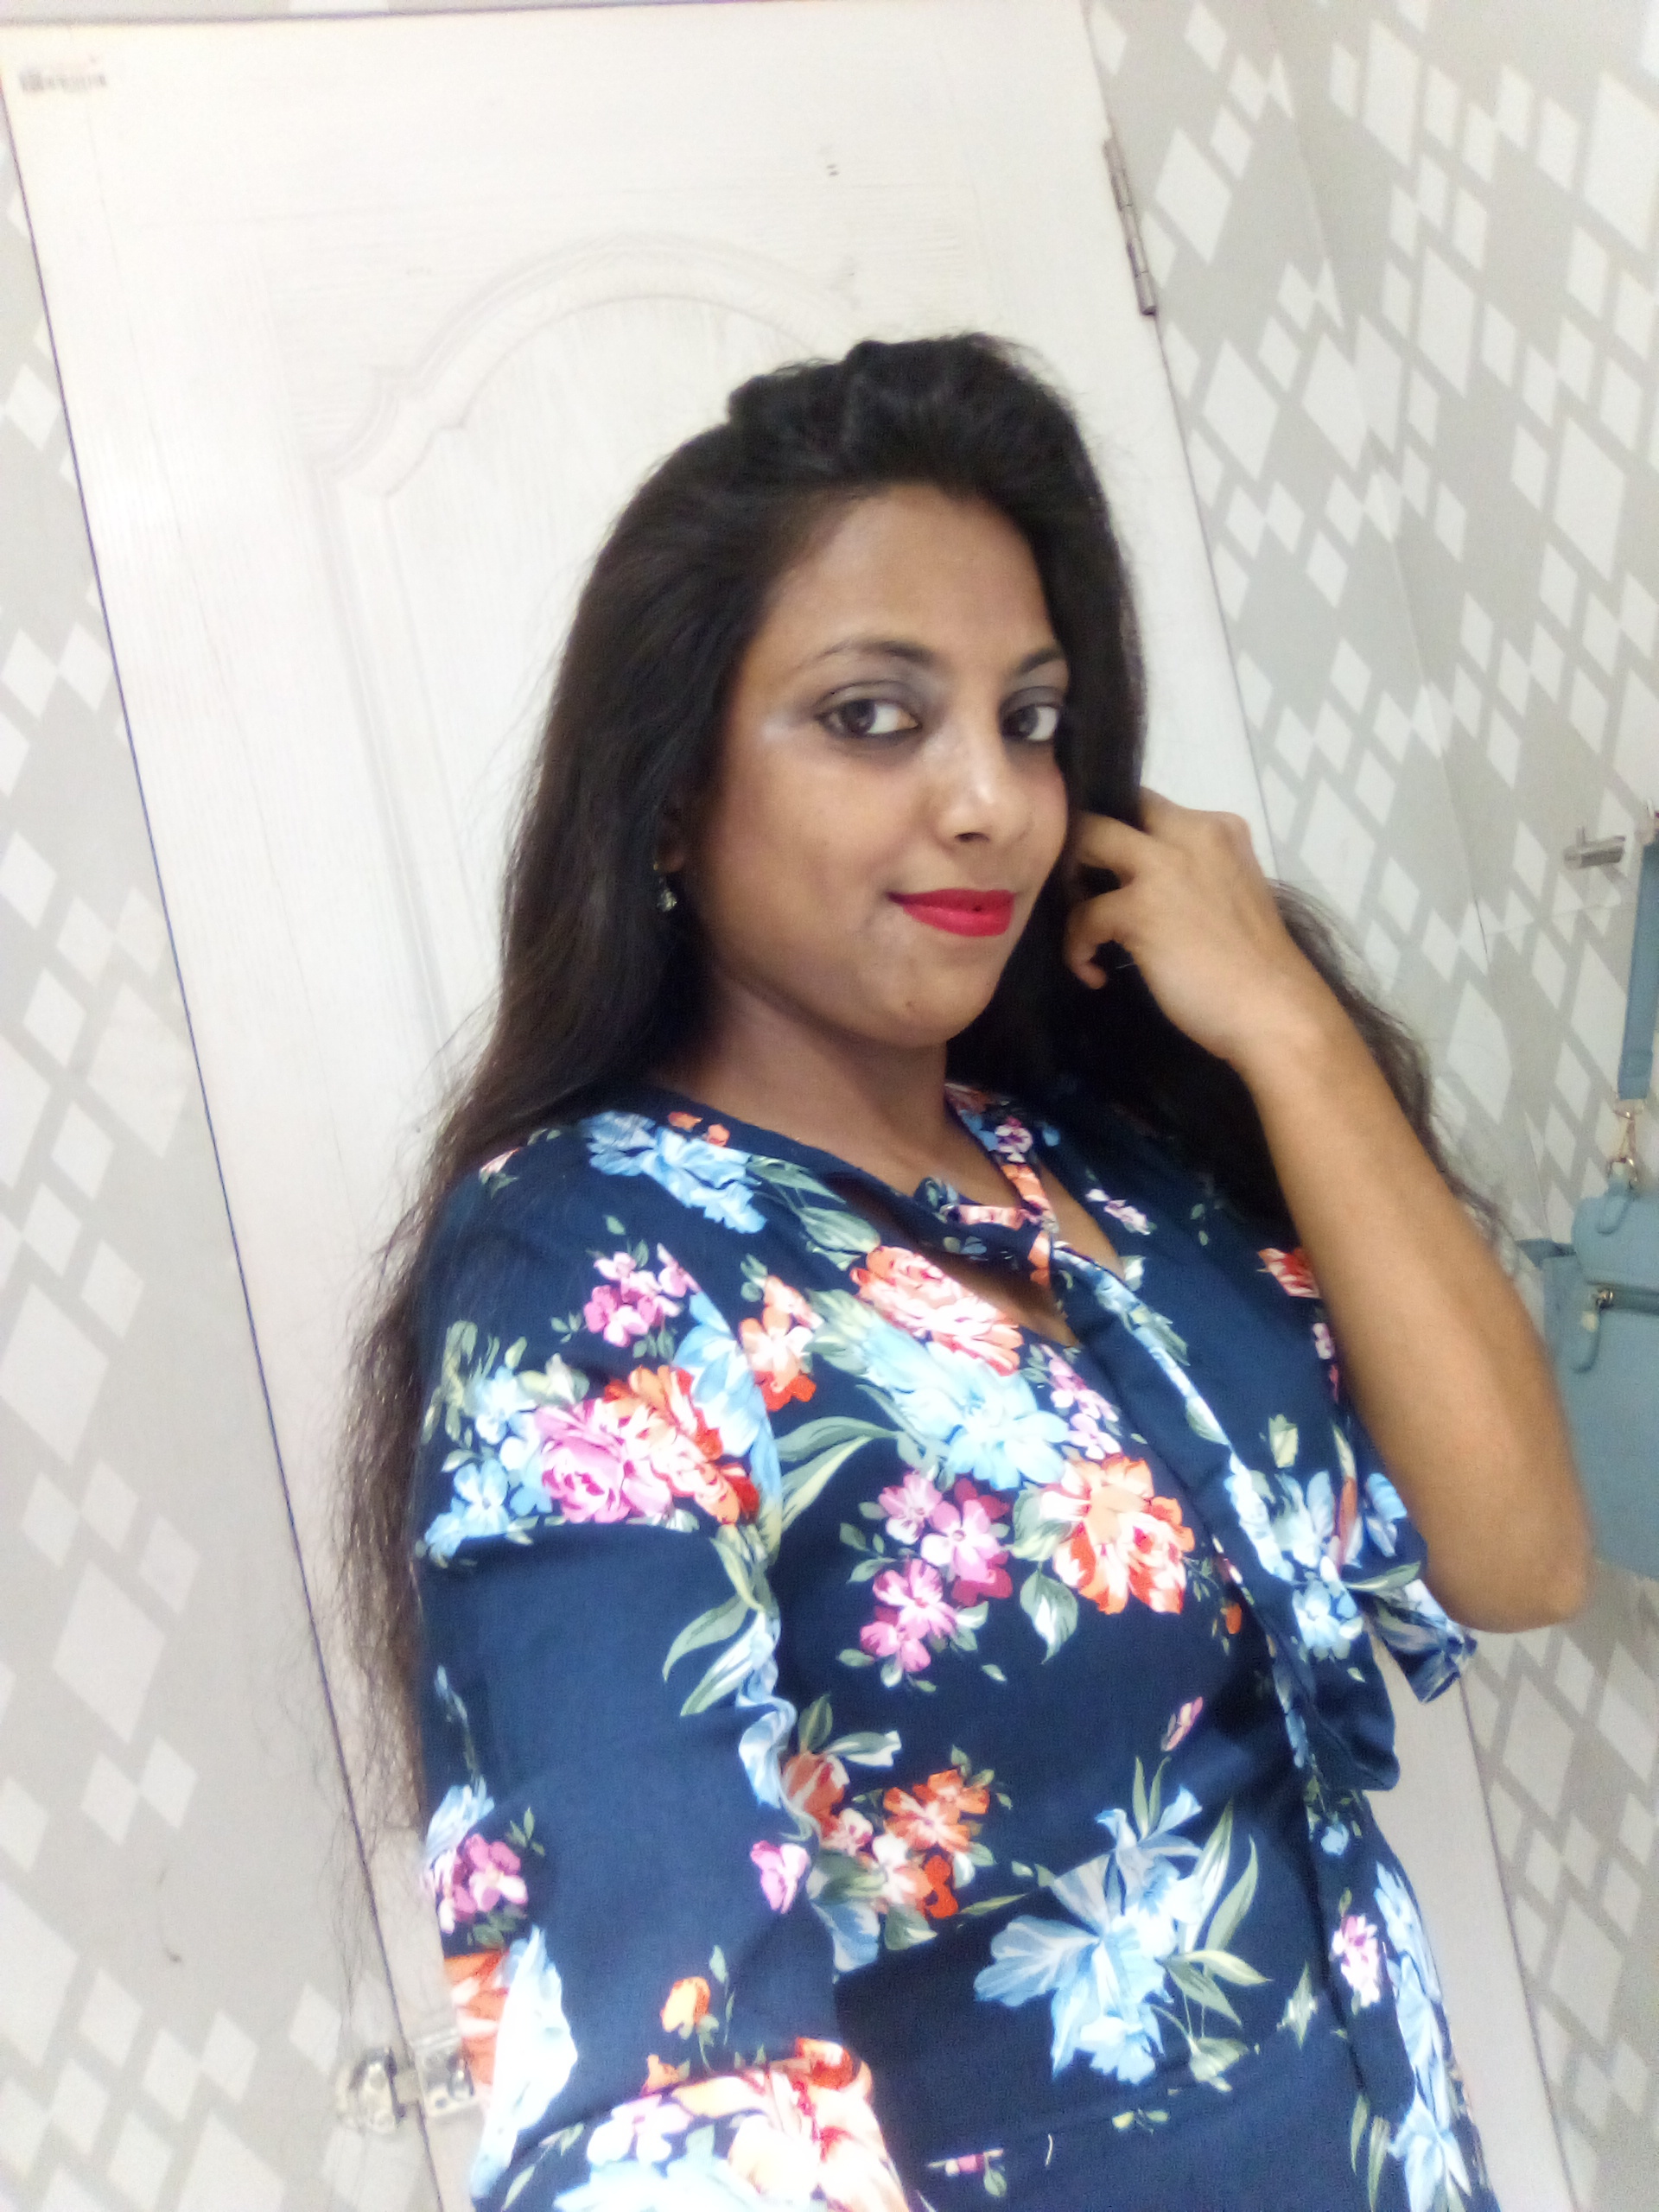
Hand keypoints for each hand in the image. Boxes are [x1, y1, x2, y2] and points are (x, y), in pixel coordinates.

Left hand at [1063, 790, 1337, 1076]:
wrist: (1275, 1012)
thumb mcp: (1230, 894)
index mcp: (1218, 829)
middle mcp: (1191, 834)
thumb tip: (1139, 881)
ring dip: (1071, 889)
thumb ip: (1192, 873)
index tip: (1100, 869)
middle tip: (1078, 892)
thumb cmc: (1254, 968)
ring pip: (1085, 843)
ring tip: (1086, 931)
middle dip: (1081, 847)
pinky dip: (1077, 946)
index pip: (1146, 805)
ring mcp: (1164, 867)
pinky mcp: (1140, 909)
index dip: (1113, 830)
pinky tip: (1095, 974)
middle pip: (1107, 811)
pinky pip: (1082, 915)